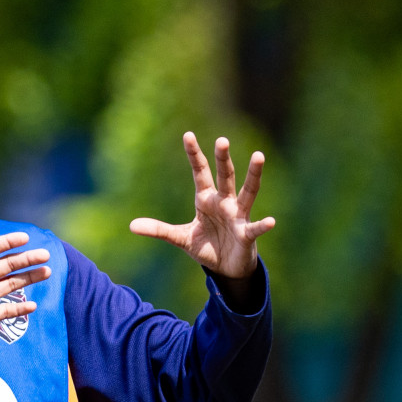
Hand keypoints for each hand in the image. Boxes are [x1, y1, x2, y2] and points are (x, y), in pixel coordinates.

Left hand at [0, 233, 50, 355]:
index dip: (8, 242)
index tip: (25, 237)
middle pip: (7, 265)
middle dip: (26, 259)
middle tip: (44, 255)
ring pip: (12, 284)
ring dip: (29, 278)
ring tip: (46, 272)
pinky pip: (8, 310)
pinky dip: (20, 308)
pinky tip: (33, 305)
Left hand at [130, 133, 274, 280]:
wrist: (225, 267)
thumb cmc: (205, 246)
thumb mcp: (180, 238)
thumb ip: (159, 230)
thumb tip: (131, 226)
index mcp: (206, 199)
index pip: (200, 172)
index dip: (194, 155)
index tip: (188, 134)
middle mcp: (224, 202)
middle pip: (224, 176)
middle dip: (223, 159)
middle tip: (222, 140)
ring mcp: (238, 216)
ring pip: (248, 192)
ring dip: (253, 175)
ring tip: (258, 155)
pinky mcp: (247, 234)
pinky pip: (255, 228)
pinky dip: (262, 225)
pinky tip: (270, 221)